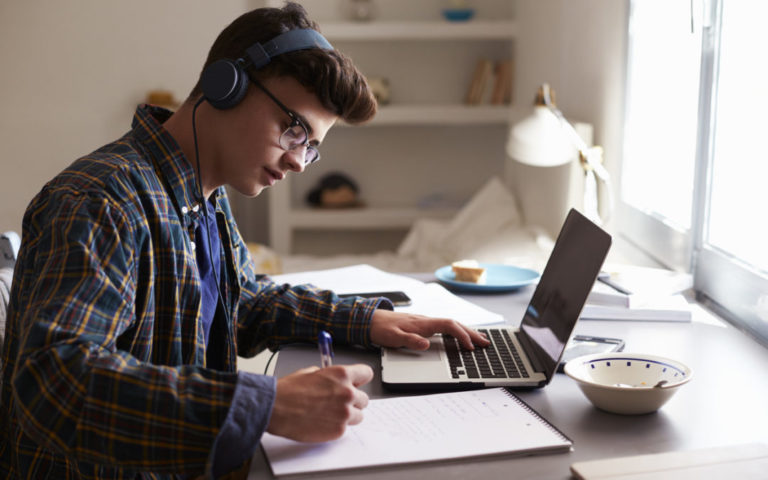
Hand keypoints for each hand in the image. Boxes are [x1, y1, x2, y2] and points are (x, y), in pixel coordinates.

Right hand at [266, 364, 373, 441]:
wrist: (276, 409)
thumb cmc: (289, 391)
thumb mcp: (311, 373)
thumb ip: (330, 377)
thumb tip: (336, 381)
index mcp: (341, 375)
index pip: (367, 373)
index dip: (360, 379)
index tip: (356, 383)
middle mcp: (347, 393)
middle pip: (364, 398)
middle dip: (353, 401)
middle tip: (338, 403)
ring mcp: (344, 413)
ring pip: (358, 415)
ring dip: (348, 415)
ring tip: (329, 414)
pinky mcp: (338, 430)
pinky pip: (345, 429)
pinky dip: (336, 427)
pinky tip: (322, 422)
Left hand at [369, 310, 489, 350]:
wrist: (369, 320)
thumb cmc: (381, 328)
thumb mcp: (393, 337)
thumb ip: (410, 340)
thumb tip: (426, 344)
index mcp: (423, 323)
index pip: (448, 325)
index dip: (461, 335)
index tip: (470, 346)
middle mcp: (427, 321)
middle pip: (454, 324)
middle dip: (471, 333)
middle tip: (485, 342)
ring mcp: (425, 323)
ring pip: (451, 325)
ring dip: (466, 332)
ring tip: (479, 339)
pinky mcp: (423, 326)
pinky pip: (445, 328)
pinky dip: (456, 332)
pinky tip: (460, 337)